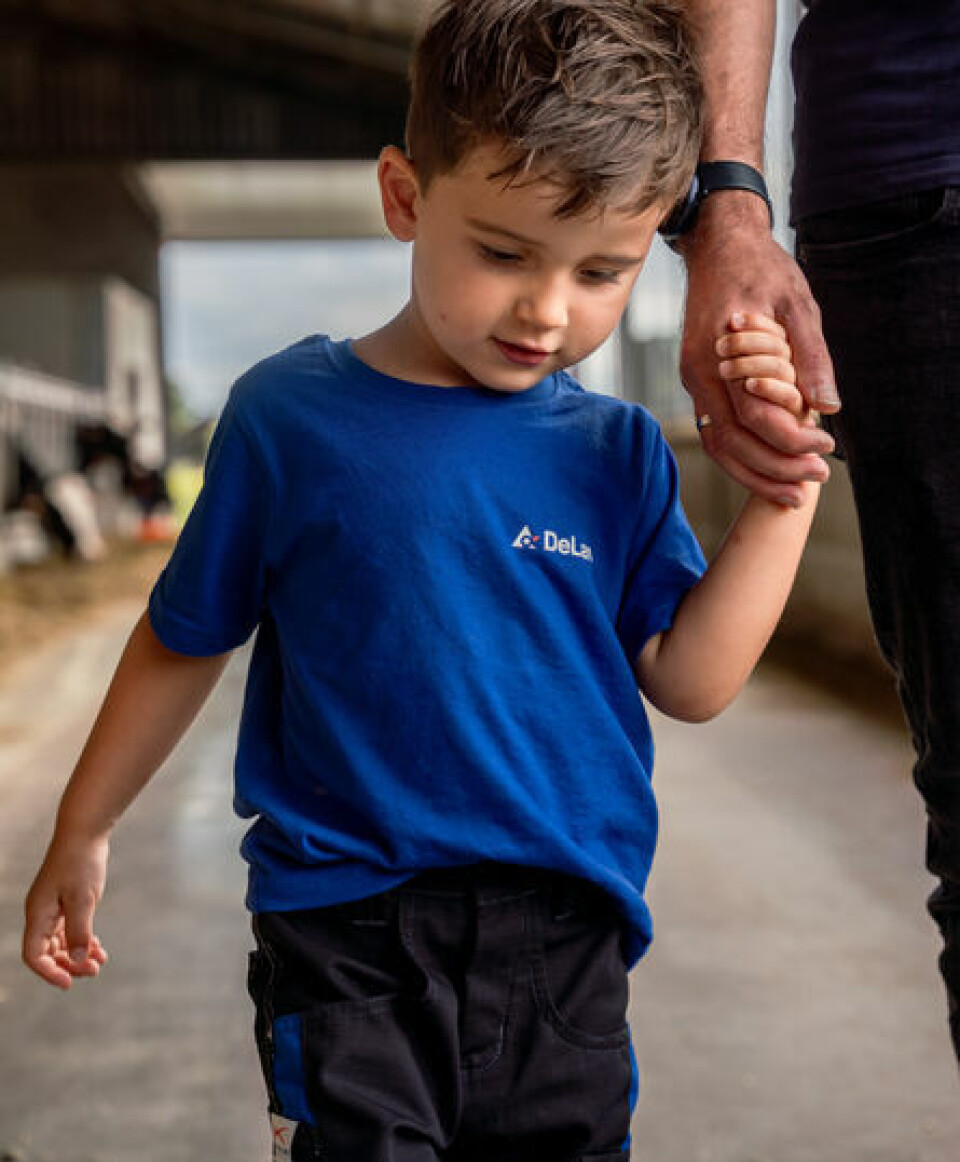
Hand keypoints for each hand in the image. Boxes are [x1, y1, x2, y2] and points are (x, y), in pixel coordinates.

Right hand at [23, 834, 109, 988]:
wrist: (85, 832)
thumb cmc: (81, 862)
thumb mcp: (83, 899)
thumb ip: (79, 931)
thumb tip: (76, 962)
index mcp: (38, 914)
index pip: (33, 955)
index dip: (49, 972)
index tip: (70, 982)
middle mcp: (41, 914)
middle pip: (48, 952)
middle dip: (69, 965)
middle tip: (95, 969)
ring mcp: (53, 908)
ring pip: (60, 943)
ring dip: (77, 955)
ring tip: (100, 960)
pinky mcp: (66, 902)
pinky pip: (69, 930)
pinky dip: (82, 941)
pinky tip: (98, 948)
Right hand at [679, 197, 839, 505]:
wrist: (719, 245)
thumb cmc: (761, 269)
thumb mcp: (797, 303)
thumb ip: (811, 355)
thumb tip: (828, 406)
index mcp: (721, 355)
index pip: (755, 416)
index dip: (791, 439)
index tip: (827, 447)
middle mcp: (698, 374)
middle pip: (731, 442)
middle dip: (773, 469)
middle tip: (812, 484)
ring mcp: (693, 380)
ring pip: (718, 444)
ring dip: (755, 473)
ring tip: (791, 491)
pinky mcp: (697, 382)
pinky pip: (715, 431)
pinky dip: (740, 457)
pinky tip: (768, 468)